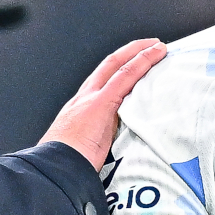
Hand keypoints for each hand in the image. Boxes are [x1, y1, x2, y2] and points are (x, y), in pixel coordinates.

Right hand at [40, 38, 166, 170]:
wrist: (55, 169)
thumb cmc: (68, 166)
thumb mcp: (84, 147)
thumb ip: (101, 138)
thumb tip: (116, 143)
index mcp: (80, 107)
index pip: (102, 80)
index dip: (119, 68)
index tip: (133, 62)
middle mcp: (85, 97)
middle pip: (111, 65)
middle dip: (131, 52)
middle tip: (151, 45)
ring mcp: (93, 98)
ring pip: (120, 67)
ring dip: (142, 54)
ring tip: (159, 48)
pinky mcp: (102, 103)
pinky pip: (126, 76)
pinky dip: (142, 62)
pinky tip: (156, 55)